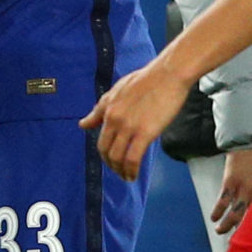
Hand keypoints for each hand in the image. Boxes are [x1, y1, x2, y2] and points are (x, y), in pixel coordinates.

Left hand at [82, 56, 197, 180]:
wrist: (168, 74)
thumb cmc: (147, 80)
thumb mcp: (117, 92)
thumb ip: (99, 110)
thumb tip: (83, 124)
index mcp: (107, 109)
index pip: (100, 139)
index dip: (104, 154)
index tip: (110, 161)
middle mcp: (115, 119)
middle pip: (106, 151)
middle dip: (111, 165)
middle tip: (119, 171)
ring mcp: (129, 127)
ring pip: (118, 158)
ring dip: (121, 171)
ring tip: (127, 176)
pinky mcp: (145, 133)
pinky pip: (133, 158)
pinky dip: (132, 170)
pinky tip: (134, 175)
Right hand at [209, 146, 251, 233]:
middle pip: (251, 217)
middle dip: (244, 230)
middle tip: (238, 240)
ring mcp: (243, 188)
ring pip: (235, 213)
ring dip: (227, 224)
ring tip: (220, 231)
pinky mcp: (230, 182)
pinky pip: (223, 201)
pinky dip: (218, 210)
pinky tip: (213, 217)